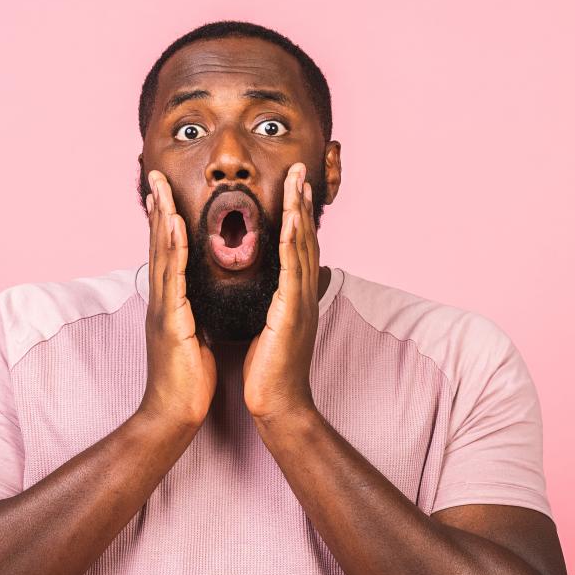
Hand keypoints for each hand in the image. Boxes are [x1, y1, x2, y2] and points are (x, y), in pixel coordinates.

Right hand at [137, 170, 217, 430]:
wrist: (173, 416)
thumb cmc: (188, 383)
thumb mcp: (193, 341)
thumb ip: (193, 318)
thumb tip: (200, 305)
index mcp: (169, 305)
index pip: (167, 256)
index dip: (164, 224)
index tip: (164, 195)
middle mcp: (161, 302)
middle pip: (158, 247)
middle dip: (156, 209)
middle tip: (154, 176)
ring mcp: (162, 310)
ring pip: (161, 254)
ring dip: (160, 217)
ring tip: (159, 187)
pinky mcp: (170, 321)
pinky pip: (173, 277)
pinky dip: (172, 246)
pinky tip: (173, 223)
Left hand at [243, 162, 320, 421]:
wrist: (277, 406)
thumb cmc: (268, 372)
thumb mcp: (271, 329)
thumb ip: (275, 305)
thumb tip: (275, 291)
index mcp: (294, 296)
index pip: (296, 247)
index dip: (296, 214)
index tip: (293, 184)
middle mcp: (302, 294)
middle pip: (305, 238)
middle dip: (302, 202)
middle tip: (300, 168)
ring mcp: (301, 302)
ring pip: (302, 247)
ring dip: (301, 210)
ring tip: (298, 180)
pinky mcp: (293, 313)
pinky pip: (293, 270)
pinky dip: (294, 241)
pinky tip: (293, 219)